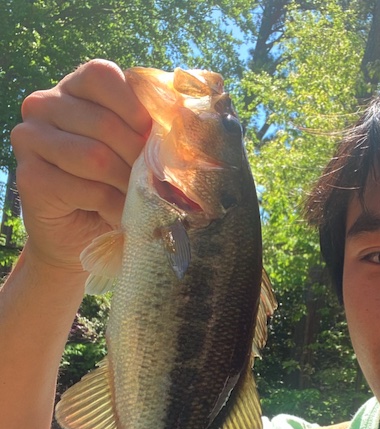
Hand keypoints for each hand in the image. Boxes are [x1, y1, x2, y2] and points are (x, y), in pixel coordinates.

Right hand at [10, 59, 151, 272]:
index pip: (102, 76)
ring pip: (94, 157)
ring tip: (135, 199)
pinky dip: (112, 206)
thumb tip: (182, 120)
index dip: (134, 108)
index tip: (151, 137)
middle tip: (150, 182)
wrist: (85, 234)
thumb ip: (150, 129)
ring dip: (125, 184)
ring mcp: (31, 139)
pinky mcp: (30, 177)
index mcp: (76, 88)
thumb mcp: (137, 150)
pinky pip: (85, 189)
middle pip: (104, 122)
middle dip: (137, 159)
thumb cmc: (117, 185)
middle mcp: (45, 104)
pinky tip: (116, 214)